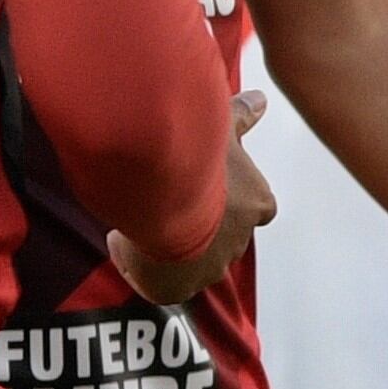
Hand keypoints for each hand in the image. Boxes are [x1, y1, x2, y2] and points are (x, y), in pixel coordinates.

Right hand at [110, 90, 275, 306]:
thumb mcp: (220, 129)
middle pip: (225, 233)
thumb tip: (261, 100)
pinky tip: (126, 241)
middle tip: (173, 199)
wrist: (160, 202)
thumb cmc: (197, 162)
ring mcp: (211, 268)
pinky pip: (163, 279)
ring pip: (195, 259)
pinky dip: (146, 264)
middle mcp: (241, 239)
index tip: (211, 188)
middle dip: (204, 221)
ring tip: (145, 219)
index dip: (234, 196)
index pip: (257, 205)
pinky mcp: (179, 289)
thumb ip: (239, 117)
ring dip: (176, 243)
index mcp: (256, 203)